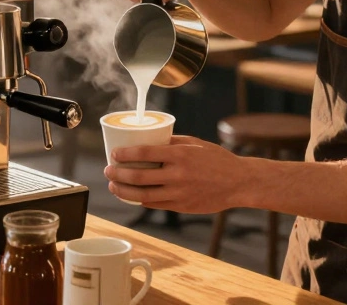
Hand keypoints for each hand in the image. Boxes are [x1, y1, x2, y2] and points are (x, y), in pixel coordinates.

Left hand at [104, 135, 248, 212]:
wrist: (239, 182)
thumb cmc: (217, 159)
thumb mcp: (195, 143)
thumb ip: (171, 142)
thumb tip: (148, 140)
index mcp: (180, 155)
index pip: (145, 153)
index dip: (125, 154)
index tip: (114, 154)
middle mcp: (178, 175)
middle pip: (139, 177)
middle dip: (118, 174)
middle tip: (108, 170)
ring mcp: (179, 193)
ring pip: (143, 195)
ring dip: (123, 191)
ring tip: (113, 186)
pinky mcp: (182, 207)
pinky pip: (155, 204)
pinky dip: (140, 200)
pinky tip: (132, 195)